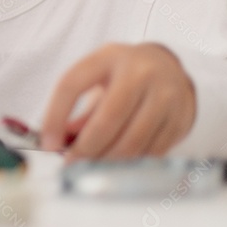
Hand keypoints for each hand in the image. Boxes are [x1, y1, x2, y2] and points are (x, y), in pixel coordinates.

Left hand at [40, 42, 195, 160]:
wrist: (169, 68)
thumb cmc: (123, 76)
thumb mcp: (97, 78)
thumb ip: (78, 109)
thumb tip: (56, 143)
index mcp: (108, 57)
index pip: (72, 84)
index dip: (55, 115)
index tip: (47, 143)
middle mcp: (140, 73)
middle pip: (108, 119)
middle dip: (86, 148)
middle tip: (71, 164)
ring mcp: (165, 96)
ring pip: (132, 141)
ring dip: (107, 161)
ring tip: (91, 169)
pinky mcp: (180, 119)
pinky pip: (152, 151)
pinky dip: (130, 164)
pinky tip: (117, 166)